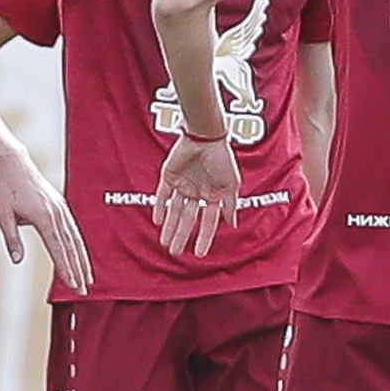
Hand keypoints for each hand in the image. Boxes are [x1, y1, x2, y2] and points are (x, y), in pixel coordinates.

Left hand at [0, 146, 91, 293]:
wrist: (14, 164)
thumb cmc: (5, 189)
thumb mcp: (2, 215)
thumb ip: (12, 239)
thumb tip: (18, 261)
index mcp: (43, 217)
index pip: (57, 249)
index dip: (65, 269)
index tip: (72, 285)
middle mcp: (56, 214)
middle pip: (70, 248)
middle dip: (78, 271)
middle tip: (82, 292)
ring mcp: (61, 210)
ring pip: (76, 240)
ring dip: (83, 261)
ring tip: (88, 280)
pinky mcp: (61, 207)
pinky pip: (74, 230)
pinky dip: (80, 246)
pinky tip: (82, 258)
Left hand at [152, 134, 240, 259]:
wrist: (205, 136)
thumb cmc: (222, 158)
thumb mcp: (232, 184)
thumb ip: (230, 204)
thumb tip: (232, 224)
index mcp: (212, 195)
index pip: (207, 222)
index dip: (203, 238)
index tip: (199, 254)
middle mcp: (196, 192)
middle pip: (187, 219)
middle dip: (181, 236)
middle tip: (174, 252)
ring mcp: (182, 185)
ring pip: (174, 210)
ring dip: (169, 226)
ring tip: (164, 242)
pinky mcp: (168, 176)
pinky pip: (162, 195)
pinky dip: (159, 206)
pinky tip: (157, 220)